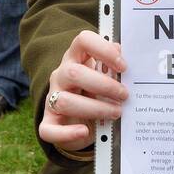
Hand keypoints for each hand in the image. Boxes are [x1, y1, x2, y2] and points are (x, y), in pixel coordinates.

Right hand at [38, 29, 128, 153]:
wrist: (80, 120)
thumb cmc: (96, 92)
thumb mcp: (104, 77)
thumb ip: (112, 65)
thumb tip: (120, 48)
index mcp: (76, 58)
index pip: (83, 41)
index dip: (103, 49)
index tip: (123, 66)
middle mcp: (61, 75)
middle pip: (74, 73)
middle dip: (104, 85)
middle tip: (124, 95)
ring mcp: (52, 98)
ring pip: (64, 101)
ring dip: (94, 108)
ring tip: (116, 113)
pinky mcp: (49, 122)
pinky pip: (49, 130)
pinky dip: (68, 133)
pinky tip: (85, 132)